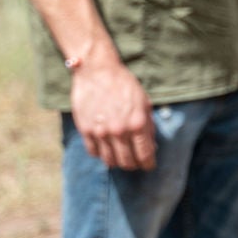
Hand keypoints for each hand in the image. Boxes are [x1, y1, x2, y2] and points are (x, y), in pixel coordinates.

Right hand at [70, 55, 157, 170]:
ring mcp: (100, 132)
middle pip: (127, 162)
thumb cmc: (124, 85)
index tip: (149, 165)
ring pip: (110, 160)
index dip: (148, 164)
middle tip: (135, 162)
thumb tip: (152, 146)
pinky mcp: (85, 130)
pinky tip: (105, 148)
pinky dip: (101, 154)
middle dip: (134, 165)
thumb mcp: (144, 103)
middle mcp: (119, 131)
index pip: (145, 155)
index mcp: (137, 124)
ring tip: (121, 157)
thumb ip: (148, 126)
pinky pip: (93, 152)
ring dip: (117, 162)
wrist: (97, 71)